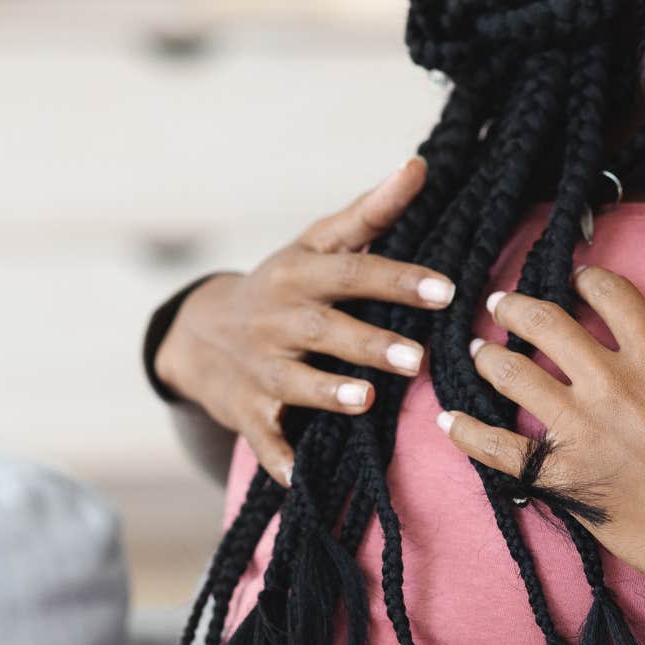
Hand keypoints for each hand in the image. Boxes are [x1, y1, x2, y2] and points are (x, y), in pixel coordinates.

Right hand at [154, 156, 457, 486]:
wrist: (198, 332)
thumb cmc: (283, 284)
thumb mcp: (317, 244)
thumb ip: (371, 212)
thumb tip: (419, 165)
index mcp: (300, 275)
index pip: (353, 273)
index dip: (398, 280)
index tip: (446, 289)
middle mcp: (277, 320)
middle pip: (325, 330)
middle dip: (369, 344)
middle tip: (418, 358)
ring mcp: (259, 368)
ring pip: (293, 383)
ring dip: (328, 393)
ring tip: (366, 400)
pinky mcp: (246, 412)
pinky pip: (263, 438)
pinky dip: (277, 459)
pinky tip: (299, 479)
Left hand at [434, 244, 644, 629]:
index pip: (609, 294)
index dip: (590, 279)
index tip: (578, 279)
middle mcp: (612, 383)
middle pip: (548, 326)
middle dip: (520, 308)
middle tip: (501, 303)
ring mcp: (581, 432)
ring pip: (516, 377)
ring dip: (490, 357)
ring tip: (476, 349)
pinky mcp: (564, 480)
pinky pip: (499, 451)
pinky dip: (468, 434)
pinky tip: (449, 422)